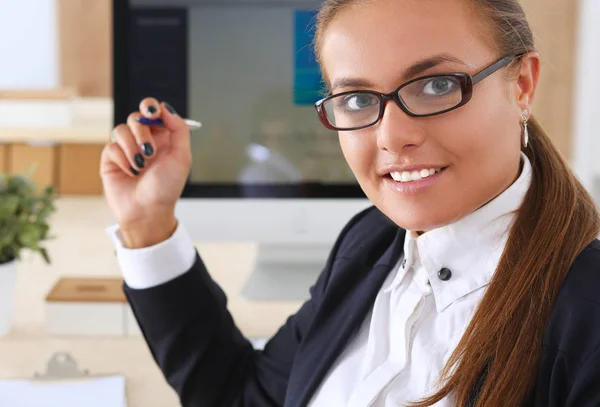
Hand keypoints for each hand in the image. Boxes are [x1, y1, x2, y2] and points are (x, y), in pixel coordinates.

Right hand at [100, 98, 191, 247]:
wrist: (148, 211)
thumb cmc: (167, 188)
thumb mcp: (182, 158)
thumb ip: (179, 129)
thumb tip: (165, 108)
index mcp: (163, 138)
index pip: (153, 112)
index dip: (150, 106)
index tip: (151, 112)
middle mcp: (144, 141)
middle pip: (136, 118)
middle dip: (142, 133)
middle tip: (149, 152)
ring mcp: (126, 149)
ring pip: (121, 130)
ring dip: (132, 147)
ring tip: (140, 166)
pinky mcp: (111, 159)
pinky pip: (111, 147)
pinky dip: (122, 159)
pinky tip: (130, 172)